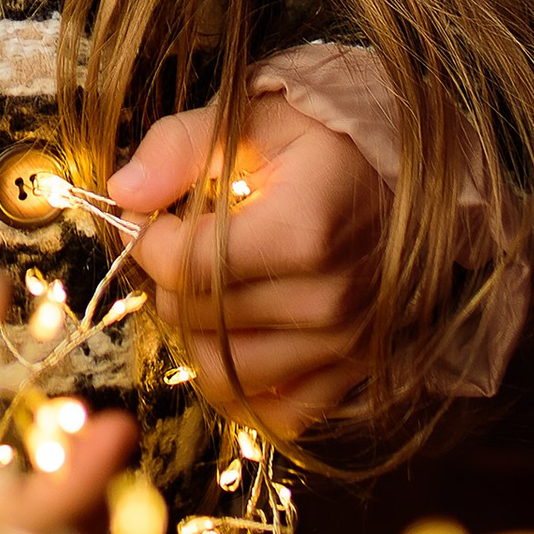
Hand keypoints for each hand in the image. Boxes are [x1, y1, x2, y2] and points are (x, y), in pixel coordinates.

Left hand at [109, 96, 384, 437]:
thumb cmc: (324, 139)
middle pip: (196, 319)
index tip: (156, 213)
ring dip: (199, 334)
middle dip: (169, 281)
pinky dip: (247, 387)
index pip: (184, 265)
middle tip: (184, 243)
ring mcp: (348, 344)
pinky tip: (240, 339)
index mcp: (304, 232)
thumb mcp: (253, 118)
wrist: (410, 169)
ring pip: (225, 373)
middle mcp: (330, 301)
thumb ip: (181, 148)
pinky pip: (280, 415)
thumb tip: (123, 190)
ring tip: (211, 288)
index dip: (148, 237)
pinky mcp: (358, 372)